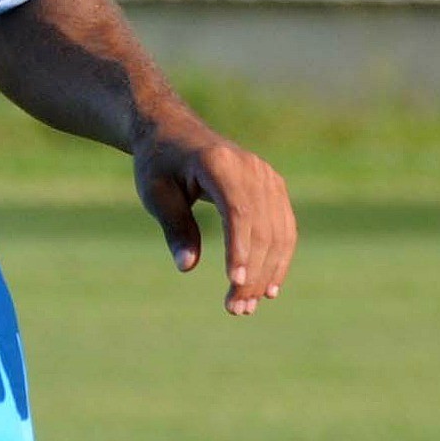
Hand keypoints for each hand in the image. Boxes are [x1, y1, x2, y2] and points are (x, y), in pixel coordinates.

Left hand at [133, 121, 295, 315]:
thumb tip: (187, 266)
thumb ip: (174, 226)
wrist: (174, 131)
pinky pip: (284, 228)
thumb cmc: (159, 162)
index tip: (235, 283)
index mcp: (218, 162)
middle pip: (262, 227)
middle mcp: (251, 167)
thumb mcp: (155, 192)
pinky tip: (269, 289)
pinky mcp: (274, 188)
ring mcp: (267, 176)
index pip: (238, 210)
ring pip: (279, 233)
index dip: (240, 248)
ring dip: (267, 274)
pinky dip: (279, 260)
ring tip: (246, 307)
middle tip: (234, 309)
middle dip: (253, 272)